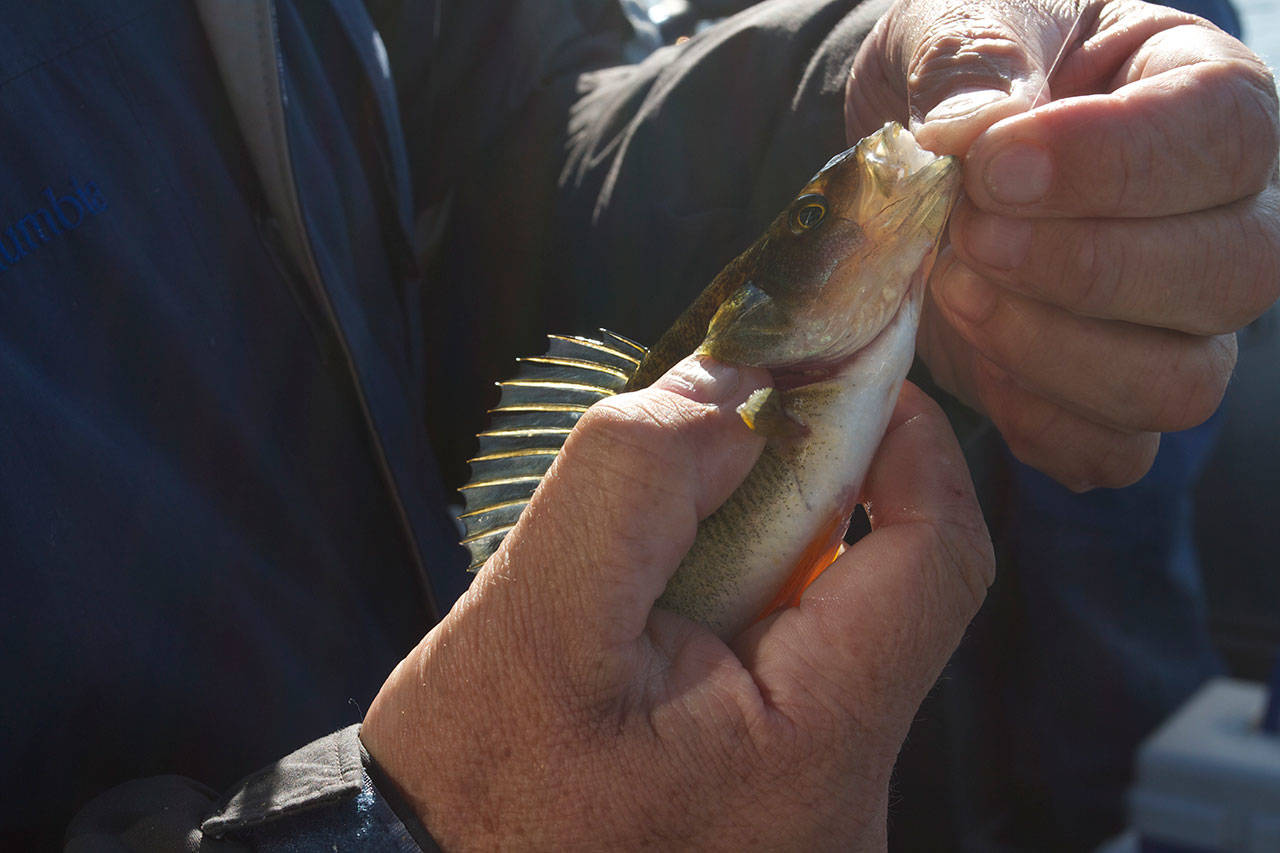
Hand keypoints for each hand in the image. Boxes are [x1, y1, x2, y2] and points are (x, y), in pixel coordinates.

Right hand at [362, 356, 992, 849]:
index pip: (935, 563)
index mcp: (810, 755)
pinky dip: (749, 595)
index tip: (848, 376)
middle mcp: (846, 798)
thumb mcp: (533, 610)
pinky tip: (669, 602)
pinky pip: (801, 661)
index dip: (910, 445)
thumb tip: (740, 398)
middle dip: (817, 487)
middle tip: (729, 434)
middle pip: (890, 588)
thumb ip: (638, 480)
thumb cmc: (474, 774)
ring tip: (666, 541)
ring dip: (770, 540)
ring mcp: (819, 805)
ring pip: (839, 620)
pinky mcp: (785, 798)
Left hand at [846, 0, 1279, 489]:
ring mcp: (1178, 326)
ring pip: (1178, 384)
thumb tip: (980, 126)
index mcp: (1207, 99)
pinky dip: (1036, 421)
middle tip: (968, 233)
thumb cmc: (959, 74)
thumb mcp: (955, 23)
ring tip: (955, 289)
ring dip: (1053, 352)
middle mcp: (1223, 222)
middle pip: (1231, 275)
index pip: (1224, 139)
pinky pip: (1111, 449)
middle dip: (1082, 268)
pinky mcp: (1108, 400)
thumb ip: (972, 56)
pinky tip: (971, 357)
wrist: (917, 159)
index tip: (994, 168)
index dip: (1112, 165)